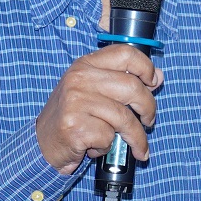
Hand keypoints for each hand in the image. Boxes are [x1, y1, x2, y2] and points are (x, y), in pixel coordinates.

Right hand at [35, 44, 163, 173]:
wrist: (42, 143)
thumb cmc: (73, 116)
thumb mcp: (94, 91)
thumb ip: (123, 81)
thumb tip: (158, 76)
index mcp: (85, 64)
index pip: (125, 53)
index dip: (146, 67)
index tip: (153, 82)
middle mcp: (79, 79)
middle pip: (132, 87)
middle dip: (149, 108)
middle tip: (150, 121)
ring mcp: (75, 102)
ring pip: (124, 118)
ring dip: (136, 137)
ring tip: (138, 146)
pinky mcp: (75, 126)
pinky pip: (109, 137)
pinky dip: (108, 147)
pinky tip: (96, 146)